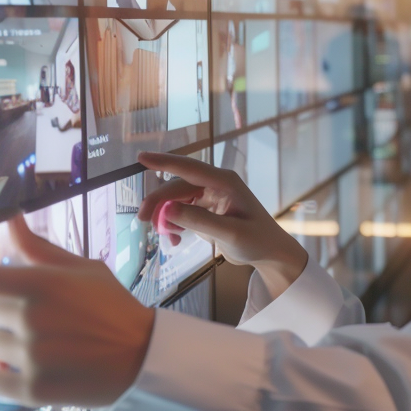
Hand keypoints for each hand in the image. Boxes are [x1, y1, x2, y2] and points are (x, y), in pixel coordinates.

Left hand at [0, 216, 154, 407]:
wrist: (142, 355)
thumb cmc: (110, 305)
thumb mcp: (80, 269)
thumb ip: (37, 248)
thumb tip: (9, 219)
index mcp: (38, 283)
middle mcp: (29, 317)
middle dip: (4, 314)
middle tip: (42, 320)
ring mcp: (30, 354)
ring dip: (4, 346)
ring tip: (46, 346)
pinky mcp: (32, 388)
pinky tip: (27, 371)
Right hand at [138, 152, 306, 297]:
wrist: (270, 253)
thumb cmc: (257, 240)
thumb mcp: (230, 233)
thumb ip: (200, 220)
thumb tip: (167, 210)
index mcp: (224, 182)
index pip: (189, 168)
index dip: (163, 162)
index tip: (140, 157)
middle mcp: (215, 184)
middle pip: (176, 187)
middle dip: (158, 202)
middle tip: (142, 220)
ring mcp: (210, 196)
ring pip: (175, 200)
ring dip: (165, 216)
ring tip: (167, 238)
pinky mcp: (206, 210)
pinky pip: (181, 212)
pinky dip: (173, 224)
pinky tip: (174, 240)